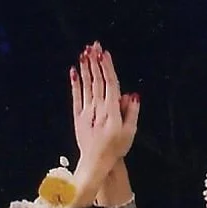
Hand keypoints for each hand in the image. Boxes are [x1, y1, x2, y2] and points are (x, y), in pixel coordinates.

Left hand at [70, 43, 126, 163]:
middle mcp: (98, 107)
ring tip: (85, 53)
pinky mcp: (78, 115)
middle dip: (95, 62)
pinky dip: (75, 83)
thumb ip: (131, 112)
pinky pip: (76, 96)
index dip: (107, 68)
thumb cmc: (116, 147)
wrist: (96, 161)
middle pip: (97, 80)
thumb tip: (132, 94)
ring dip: (86, 68)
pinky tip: (74, 71)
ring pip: (86, 85)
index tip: (105, 54)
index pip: (110, 84)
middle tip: (94, 45)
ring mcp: (86, 110)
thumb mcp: (130, 132)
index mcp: (112, 110)